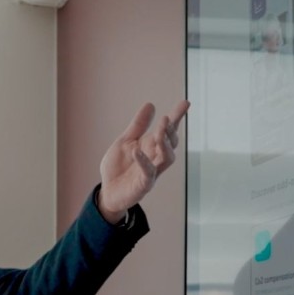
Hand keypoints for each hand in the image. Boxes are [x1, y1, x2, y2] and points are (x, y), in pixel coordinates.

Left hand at [97, 100, 189, 222]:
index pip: (167, 130)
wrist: (108, 191)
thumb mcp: (125, 141)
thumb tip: (150, 105)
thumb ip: (138, 126)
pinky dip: (143, 162)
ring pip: (166, 157)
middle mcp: (155, 158)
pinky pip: (148, 173)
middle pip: (171, 143)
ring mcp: (152, 172)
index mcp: (151, 146)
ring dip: (164, 144)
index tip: (185, 103)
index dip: (177, 117)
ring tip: (159, 132)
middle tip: (167, 119)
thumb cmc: (118, 167)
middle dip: (171, 131)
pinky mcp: (143, 185)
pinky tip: (137, 152)